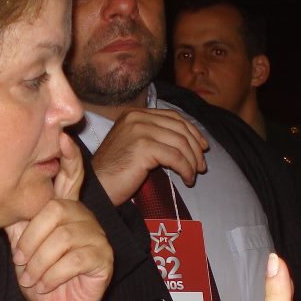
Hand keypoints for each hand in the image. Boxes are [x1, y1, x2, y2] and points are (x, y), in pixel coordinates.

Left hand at [6, 134, 112, 300]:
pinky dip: (52, 275)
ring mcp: (97, 236)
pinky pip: (74, 258)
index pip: (70, 177)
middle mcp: (83, 217)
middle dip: (31, 241)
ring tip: (33, 278)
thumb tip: (11, 192)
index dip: (68, 159)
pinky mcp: (104, 257)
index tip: (62, 138)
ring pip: (62, 236)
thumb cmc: (39, 278)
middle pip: (55, 211)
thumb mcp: (22, 246)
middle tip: (22, 262)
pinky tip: (47, 285)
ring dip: (39, 262)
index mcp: (64, 210)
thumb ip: (20, 220)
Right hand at [90, 108, 207, 204]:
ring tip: (193, 175)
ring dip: (192, 161)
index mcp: (135, 114)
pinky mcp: (143, 146)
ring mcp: (139, 130)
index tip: (203, 147)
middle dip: (195, 148)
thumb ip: (156, 137)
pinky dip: (185, 169)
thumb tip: (189, 143)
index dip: (192, 131)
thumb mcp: (137, 146)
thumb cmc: (117, 171)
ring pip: (180, 143)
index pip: (173, 117)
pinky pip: (175, 157)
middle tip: (202, 166)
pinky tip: (187, 179)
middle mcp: (137, 117)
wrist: (98, 186)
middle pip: (179, 128)